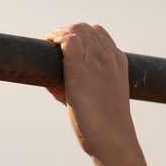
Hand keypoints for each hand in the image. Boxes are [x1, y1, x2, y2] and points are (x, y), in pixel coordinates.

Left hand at [45, 24, 134, 159]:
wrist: (112, 137)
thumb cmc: (104, 122)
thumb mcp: (98, 95)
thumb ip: (75, 83)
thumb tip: (48, 80)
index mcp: (117, 60)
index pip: (97, 33)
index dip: (78, 35)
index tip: (65, 45)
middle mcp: (108, 56)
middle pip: (83, 28)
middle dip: (64, 32)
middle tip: (52, 45)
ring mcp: (96, 60)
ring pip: (75, 30)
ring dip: (58, 35)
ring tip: (49, 45)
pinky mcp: (80, 69)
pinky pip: (68, 40)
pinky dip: (56, 38)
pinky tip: (48, 45)